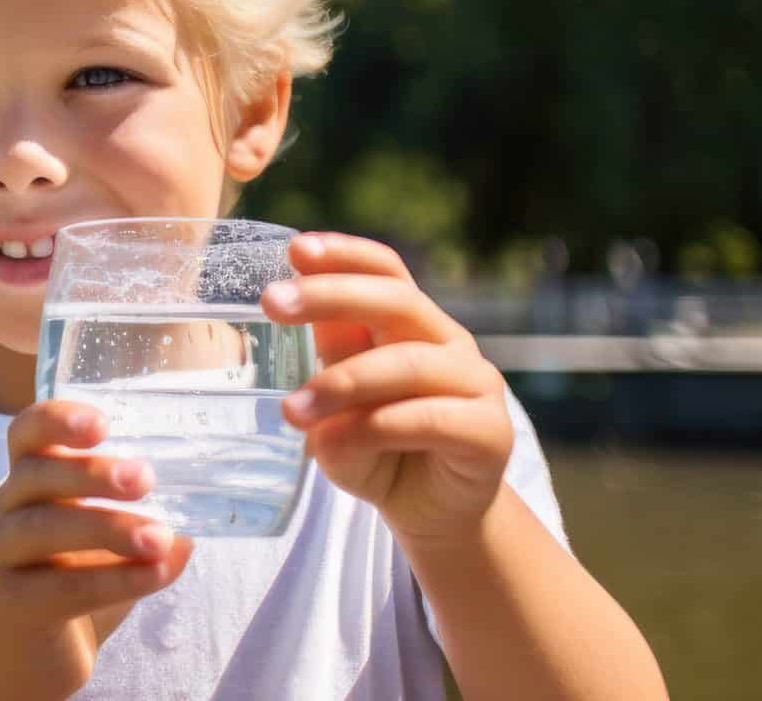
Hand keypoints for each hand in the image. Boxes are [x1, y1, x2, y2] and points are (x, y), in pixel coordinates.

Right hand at [0, 399, 194, 698]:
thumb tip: (193, 524)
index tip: (103, 423)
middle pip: (36, 474)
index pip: (27, 433)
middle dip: (90, 472)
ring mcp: (1, 556)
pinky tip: (152, 576)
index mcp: (28, 481)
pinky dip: (113, 580)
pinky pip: (61, 586)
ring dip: (106, 527)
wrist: (40, 659)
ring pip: (43, 527)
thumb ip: (148, 527)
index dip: (56, 419)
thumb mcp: (114, 547)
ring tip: (158, 537)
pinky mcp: (12, 604)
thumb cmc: (77, 582)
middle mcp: (5, 509)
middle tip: (144, 478)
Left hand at [265, 232, 514, 542]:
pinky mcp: (489, 432)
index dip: (345, 253)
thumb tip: (290, 305)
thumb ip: (327, 357)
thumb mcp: (337, 402)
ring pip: (408, 363)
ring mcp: (476, 384)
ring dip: (341, 383)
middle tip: (272, 304)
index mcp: (411, 323)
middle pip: (397, 300)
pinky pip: (430, 418)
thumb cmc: (376, 449)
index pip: (386, 270)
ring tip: (292, 411)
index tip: (295, 248)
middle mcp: (448, 342)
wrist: (428, 513)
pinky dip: (376, 428)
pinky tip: (334, 444)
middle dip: (331, 296)